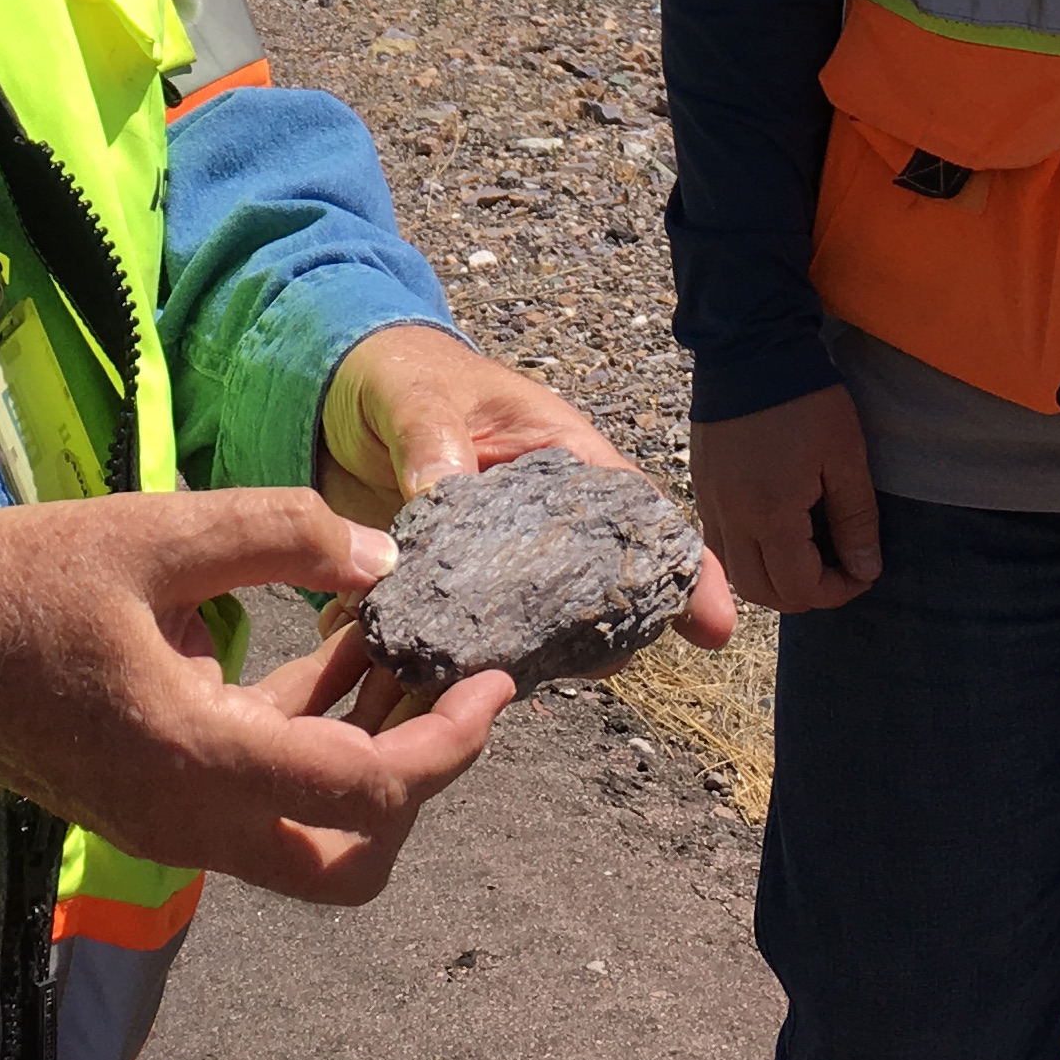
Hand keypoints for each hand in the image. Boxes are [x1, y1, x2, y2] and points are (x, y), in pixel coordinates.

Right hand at [0, 488, 511, 903]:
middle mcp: (191, 821)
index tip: (495, 681)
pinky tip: (331, 646)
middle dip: (417, 779)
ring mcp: (168, 823)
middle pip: (350, 859)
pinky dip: (309, 739)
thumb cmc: (19, 582)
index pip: (368, 794)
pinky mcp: (152, 802)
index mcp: (199, 763)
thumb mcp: (157, 534)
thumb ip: (280, 537)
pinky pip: (259, 798)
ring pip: (308, 834)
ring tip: (399, 639)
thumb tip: (385, 554)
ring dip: (366, 752)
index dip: (450, 743)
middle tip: (447, 681)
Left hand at [319, 323, 736, 651]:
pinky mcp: (451, 592)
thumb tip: (441, 487)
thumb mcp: (416, 393)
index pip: (637, 513)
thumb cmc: (402, 376)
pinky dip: (458, 663)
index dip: (682, 570)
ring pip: (541, 628)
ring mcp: (499, 563)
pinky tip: (439, 683)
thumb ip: (430, 435)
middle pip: (599, 587)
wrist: (343, 398)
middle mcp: (541, 521)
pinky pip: (469, 639)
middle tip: (595, 665)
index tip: (716, 627)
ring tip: (508, 681)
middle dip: (610, 633)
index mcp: (560, 457)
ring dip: (533, 660)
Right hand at [688, 385, 881, 611]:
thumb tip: (865, 569)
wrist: (749, 346)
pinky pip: (719, 542)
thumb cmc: (805, 399)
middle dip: (803, 594)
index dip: (836, 592)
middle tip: (836, 570)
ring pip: (735, 572)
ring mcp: (709, 501)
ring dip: (772, 578)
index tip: (862, 572)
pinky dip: (748, 553)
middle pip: (761, 591)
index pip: (799, 587)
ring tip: (805, 554)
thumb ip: (856, 519)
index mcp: (769, 513)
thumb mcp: (845, 456)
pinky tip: (774, 529)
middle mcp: (731, 517)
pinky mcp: (701, 484)